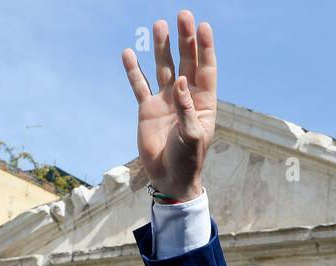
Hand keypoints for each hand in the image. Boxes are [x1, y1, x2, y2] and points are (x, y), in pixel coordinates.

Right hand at [121, 11, 216, 201]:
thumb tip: (179, 81)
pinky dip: (134, 70)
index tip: (203, 27)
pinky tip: (129, 53)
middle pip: (185, 62)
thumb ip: (187, 110)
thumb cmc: (188, 160)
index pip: (205, 69)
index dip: (205, 48)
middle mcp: (184, 96)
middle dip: (184, 39)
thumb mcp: (192, 137)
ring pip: (163, 68)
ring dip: (162, 47)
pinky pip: (139, 85)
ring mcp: (165, 101)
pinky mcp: (147, 109)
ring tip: (159, 25)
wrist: (170, 178)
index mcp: (202, 102)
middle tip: (183, 15)